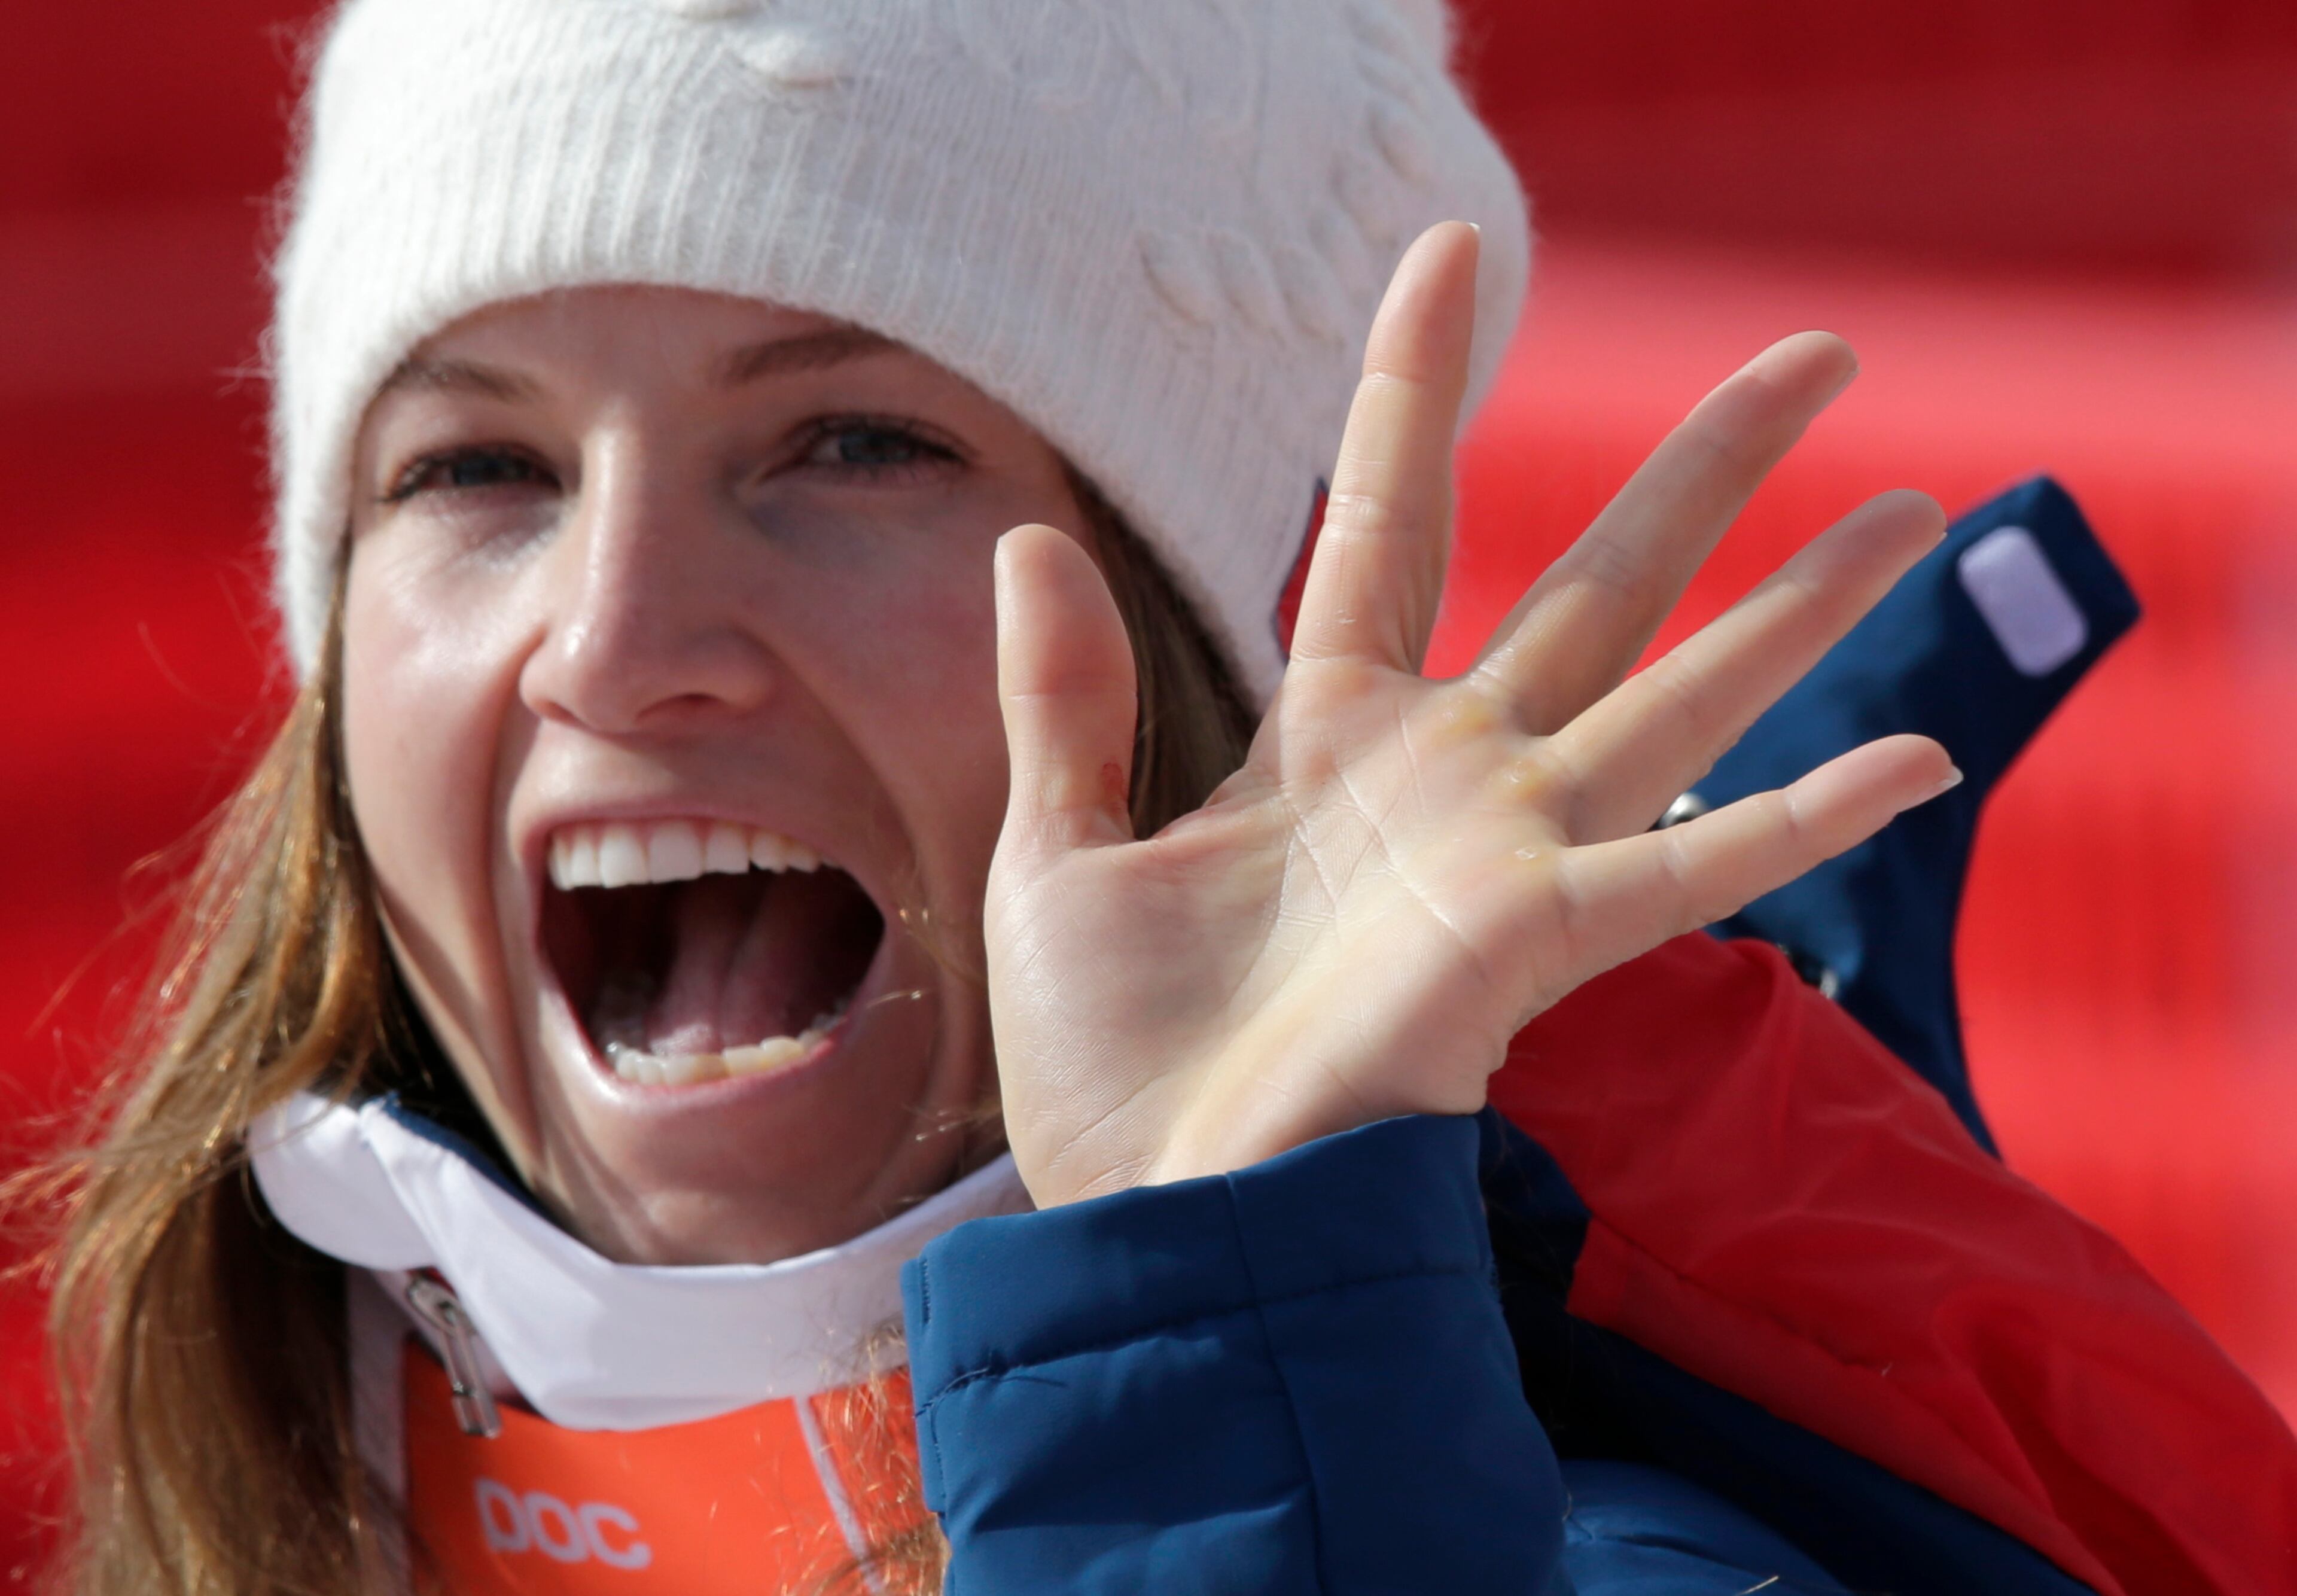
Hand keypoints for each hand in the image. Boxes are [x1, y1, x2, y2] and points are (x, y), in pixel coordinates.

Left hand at [986, 222, 1955, 1206]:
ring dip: (1802, 605)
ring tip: (1915, 503)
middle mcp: (1443, 777)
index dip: (1416, 384)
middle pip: (1598, 582)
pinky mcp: (1532, 946)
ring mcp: (1503, 855)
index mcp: (1325, 736)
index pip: (1388, 516)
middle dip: (1707, 467)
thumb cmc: (1110, 1064)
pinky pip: (1691, 871)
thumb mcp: (1056, 855)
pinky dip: (1800, 819)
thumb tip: (1029, 533)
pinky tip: (1915, 754)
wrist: (1149, 1217)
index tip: (1452, 250)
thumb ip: (1065, 703)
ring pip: (1680, 693)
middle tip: (1819, 352)